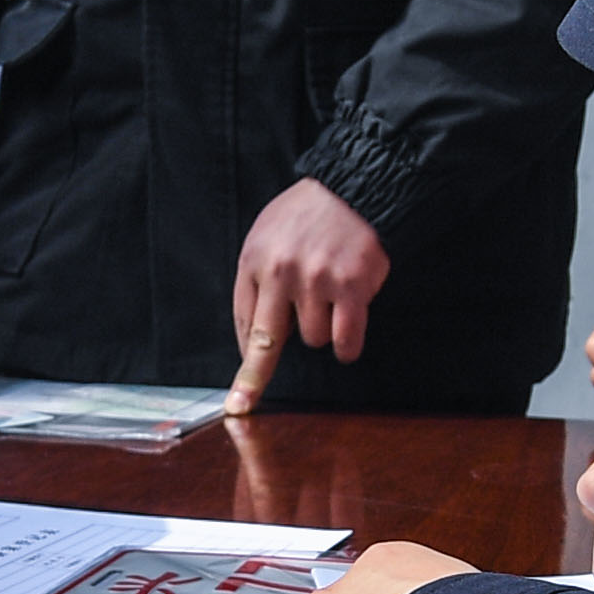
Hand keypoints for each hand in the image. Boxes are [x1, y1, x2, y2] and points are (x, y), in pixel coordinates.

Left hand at [228, 180, 395, 412]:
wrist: (355, 188)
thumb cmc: (310, 214)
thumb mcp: (267, 234)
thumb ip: (258, 278)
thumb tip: (255, 336)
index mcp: (255, 260)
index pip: (245, 321)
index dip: (245, 357)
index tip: (238, 390)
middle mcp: (281, 272)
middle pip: (266, 343)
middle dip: (254, 379)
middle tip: (244, 405)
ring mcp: (316, 281)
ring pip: (313, 339)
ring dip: (323, 329)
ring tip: (332, 296)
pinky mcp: (351, 287)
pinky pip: (344, 339)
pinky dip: (347, 346)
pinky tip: (348, 337)